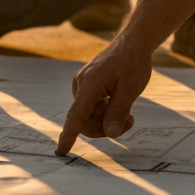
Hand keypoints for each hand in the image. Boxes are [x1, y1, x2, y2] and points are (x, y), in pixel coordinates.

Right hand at [55, 38, 151, 154]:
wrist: (132, 43)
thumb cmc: (133, 62)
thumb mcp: (131, 88)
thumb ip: (118, 112)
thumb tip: (110, 134)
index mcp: (90, 83)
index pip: (77, 115)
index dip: (69, 135)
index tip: (61, 151)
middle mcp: (80, 85)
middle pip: (85, 123)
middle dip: (105, 127)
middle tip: (129, 120)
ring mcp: (82, 86)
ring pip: (88, 119)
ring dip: (106, 120)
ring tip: (126, 110)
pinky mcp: (85, 88)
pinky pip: (90, 111)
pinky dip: (104, 113)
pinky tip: (115, 101)